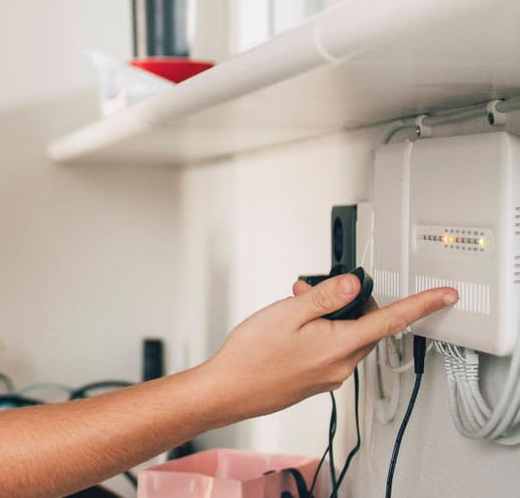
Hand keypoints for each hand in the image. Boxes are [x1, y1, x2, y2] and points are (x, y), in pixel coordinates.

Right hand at [200, 273, 455, 422]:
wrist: (229, 390)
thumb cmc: (251, 355)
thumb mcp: (287, 313)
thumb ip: (326, 297)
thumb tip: (355, 284)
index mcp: (340, 345)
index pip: (392, 321)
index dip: (422, 306)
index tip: (445, 296)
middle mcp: (342, 365)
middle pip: (366, 326)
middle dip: (347, 302)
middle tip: (312, 290)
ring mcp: (330, 375)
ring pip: (347, 336)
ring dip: (330, 316)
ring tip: (294, 308)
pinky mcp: (318, 380)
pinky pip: (332, 350)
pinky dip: (321, 332)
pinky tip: (292, 328)